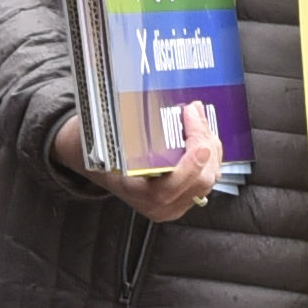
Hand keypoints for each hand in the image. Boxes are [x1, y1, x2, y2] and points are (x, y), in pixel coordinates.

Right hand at [53, 109, 216, 222]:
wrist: (97, 167)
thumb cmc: (102, 149)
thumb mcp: (109, 136)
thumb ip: (134, 125)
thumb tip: (161, 101)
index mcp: (135, 192)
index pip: (173, 184)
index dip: (191, 160)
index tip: (196, 131)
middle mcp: (157, 205)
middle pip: (200, 180)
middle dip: (205, 142)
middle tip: (195, 112)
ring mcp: (172, 206)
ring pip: (208, 178)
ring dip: (209, 146)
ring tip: (199, 120)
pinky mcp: (183, 200)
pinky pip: (206, 178)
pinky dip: (208, 155)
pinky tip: (201, 136)